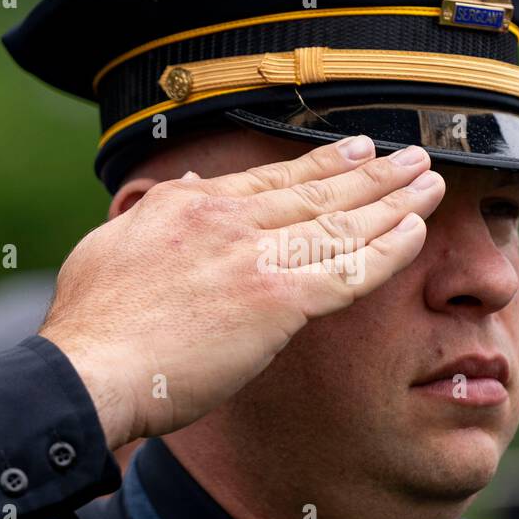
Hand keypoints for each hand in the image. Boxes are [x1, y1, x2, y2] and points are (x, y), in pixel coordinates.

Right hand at [39, 136, 444, 448]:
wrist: (89, 369)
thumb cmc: (92, 326)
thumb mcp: (112, 245)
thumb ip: (158, 212)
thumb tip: (189, 184)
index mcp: (190, 206)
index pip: (272, 178)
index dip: (322, 163)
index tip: (356, 150)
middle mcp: (230, 220)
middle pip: (318, 189)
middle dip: (372, 171)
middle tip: (411, 155)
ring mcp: (256, 257)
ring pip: (341, 221)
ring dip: (393, 199)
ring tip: (430, 181)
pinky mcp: (277, 301)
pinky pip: (350, 270)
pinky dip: (388, 249)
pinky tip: (416, 232)